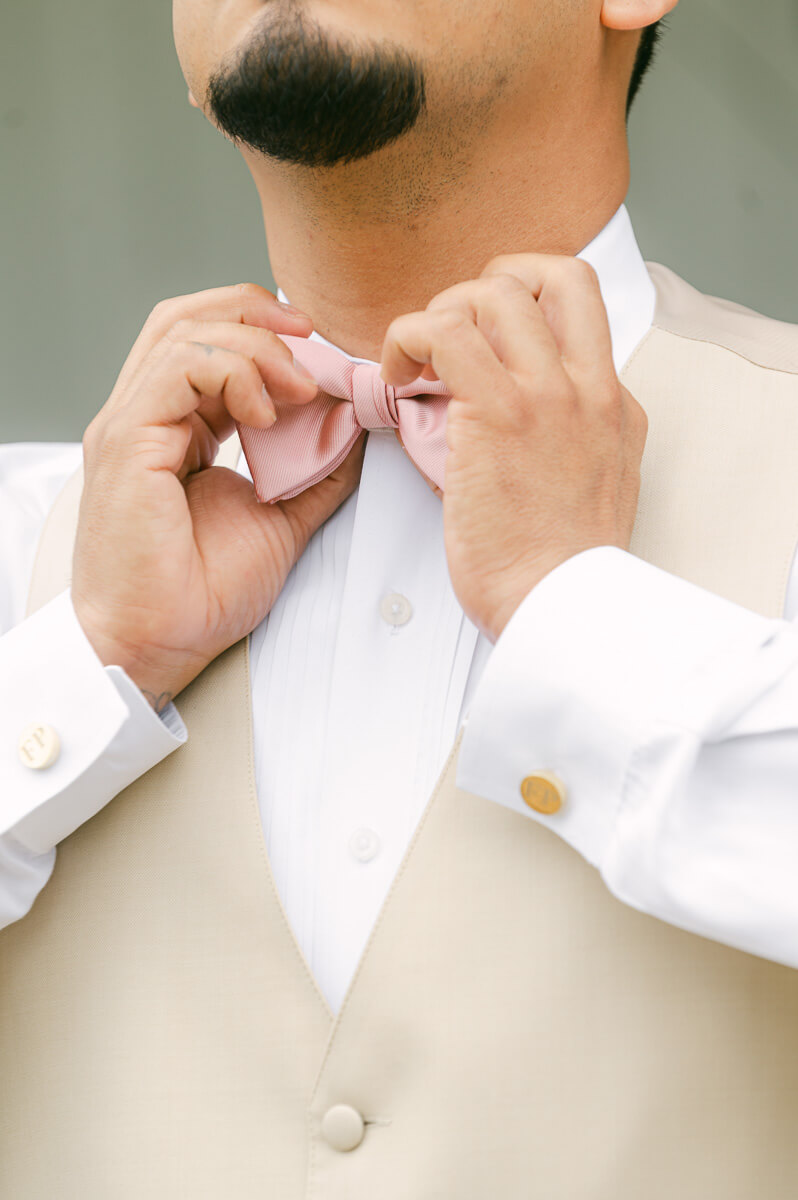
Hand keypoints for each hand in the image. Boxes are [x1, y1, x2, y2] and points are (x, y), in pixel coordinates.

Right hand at [72, 283, 364, 709]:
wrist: (159, 644)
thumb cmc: (200, 594)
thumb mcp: (281, 520)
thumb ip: (315, 471)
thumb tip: (354, 429)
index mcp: (173, 429)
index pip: (206, 342)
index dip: (264, 330)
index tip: (318, 354)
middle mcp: (145, 417)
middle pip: (188, 318)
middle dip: (256, 312)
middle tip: (311, 337)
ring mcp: (130, 425)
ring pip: (183, 331)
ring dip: (254, 345)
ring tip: (299, 386)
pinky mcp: (127, 441)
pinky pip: (177, 368)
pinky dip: (232, 371)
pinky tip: (265, 413)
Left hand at [380, 255, 647, 641]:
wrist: (561, 606)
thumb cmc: (559, 566)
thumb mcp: (599, 488)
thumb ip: (576, 439)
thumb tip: (527, 419)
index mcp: (614, 402)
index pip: (581, 302)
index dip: (524, 299)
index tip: (485, 334)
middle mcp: (588, 386)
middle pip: (549, 272)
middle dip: (485, 286)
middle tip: (450, 338)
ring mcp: (548, 395)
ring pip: (493, 292)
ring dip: (440, 313)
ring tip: (415, 363)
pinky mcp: (498, 415)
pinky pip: (445, 333)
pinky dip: (407, 337)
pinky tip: (394, 376)